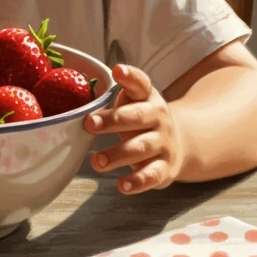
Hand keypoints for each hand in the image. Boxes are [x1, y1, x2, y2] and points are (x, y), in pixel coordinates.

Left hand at [82, 63, 186, 194]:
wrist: (181, 143)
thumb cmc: (142, 119)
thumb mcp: (134, 102)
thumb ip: (112, 98)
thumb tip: (75, 101)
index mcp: (148, 97)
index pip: (140, 83)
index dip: (129, 76)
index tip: (117, 70)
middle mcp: (158, 118)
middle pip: (137, 117)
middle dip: (113, 120)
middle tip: (89, 124)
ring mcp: (163, 143)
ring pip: (141, 148)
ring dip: (118, 155)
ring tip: (96, 162)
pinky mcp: (166, 168)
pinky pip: (152, 175)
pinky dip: (138, 182)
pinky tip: (121, 186)